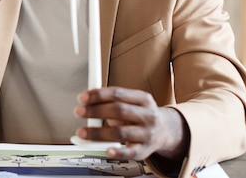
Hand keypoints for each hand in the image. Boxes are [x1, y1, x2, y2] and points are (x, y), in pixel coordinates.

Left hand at [74, 87, 189, 161]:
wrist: (166, 131)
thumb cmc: (141, 114)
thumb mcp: (132, 102)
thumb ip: (112, 102)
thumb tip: (87, 103)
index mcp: (143, 99)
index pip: (118, 94)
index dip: (98, 95)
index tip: (82, 97)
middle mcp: (147, 115)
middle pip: (119, 111)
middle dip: (96, 111)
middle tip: (79, 112)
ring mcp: (147, 133)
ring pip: (121, 132)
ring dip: (98, 132)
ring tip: (82, 132)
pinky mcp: (145, 150)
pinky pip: (130, 152)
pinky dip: (118, 151)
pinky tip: (106, 150)